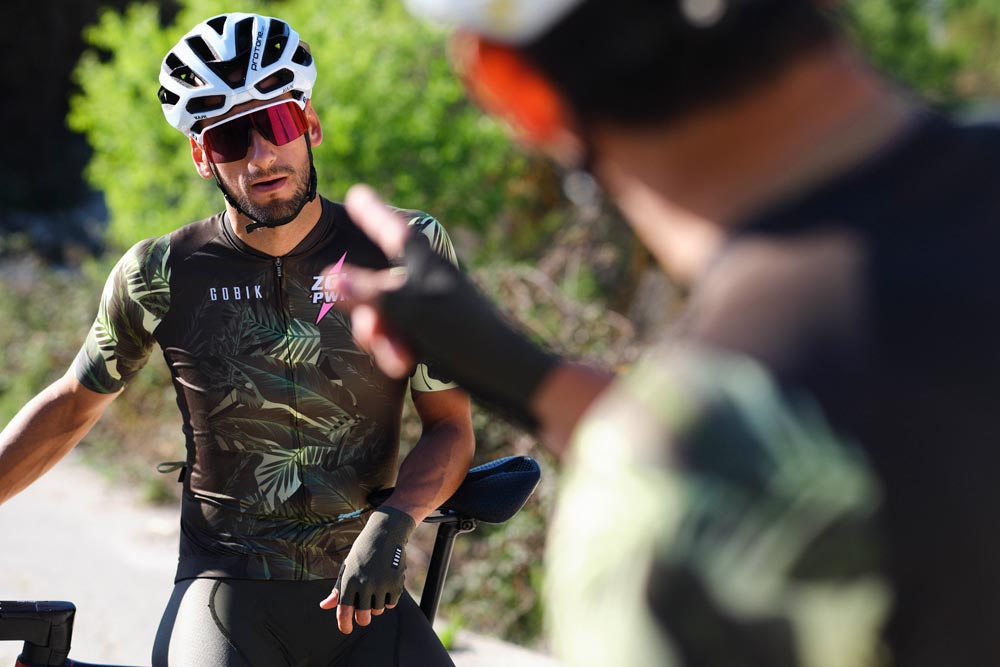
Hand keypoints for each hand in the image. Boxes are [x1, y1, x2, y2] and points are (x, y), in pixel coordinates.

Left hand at [319, 506, 415, 633]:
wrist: (385, 533)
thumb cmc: (363, 551)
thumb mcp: (348, 567)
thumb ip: (338, 589)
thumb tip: (324, 606)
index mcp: (349, 580)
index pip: (344, 611)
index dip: (344, 624)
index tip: (346, 630)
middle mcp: (365, 584)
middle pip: (363, 617)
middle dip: (362, 619)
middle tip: (363, 616)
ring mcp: (381, 584)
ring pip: (378, 610)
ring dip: (376, 605)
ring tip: (375, 591)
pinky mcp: (396, 583)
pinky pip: (391, 604)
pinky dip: (388, 599)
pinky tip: (386, 587)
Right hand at [330, 184, 559, 428]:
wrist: (509, 375)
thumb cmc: (464, 336)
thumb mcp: (410, 312)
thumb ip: (369, 293)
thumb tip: (328, 276)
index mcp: (425, 262)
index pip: (393, 229)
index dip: (373, 214)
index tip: (358, 193)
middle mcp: (426, 279)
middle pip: (378, 284)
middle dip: (370, 314)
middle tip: (371, 333)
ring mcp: (430, 306)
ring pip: (386, 315)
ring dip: (384, 339)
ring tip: (399, 361)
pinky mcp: (434, 333)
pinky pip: (400, 335)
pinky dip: (397, 350)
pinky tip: (405, 365)